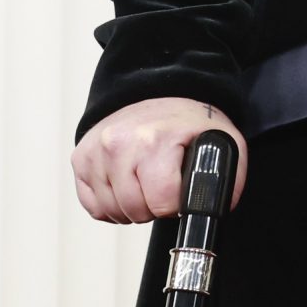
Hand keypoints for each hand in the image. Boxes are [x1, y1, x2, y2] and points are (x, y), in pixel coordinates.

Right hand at [71, 96, 248, 223]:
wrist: (159, 94)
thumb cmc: (186, 121)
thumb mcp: (221, 141)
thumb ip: (226, 179)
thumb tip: (213, 212)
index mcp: (155, 139)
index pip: (162, 202)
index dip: (176, 205)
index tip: (180, 192)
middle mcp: (119, 143)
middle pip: (136, 210)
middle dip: (154, 207)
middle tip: (164, 187)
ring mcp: (96, 151)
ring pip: (113, 211)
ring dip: (132, 208)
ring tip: (146, 185)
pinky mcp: (80, 159)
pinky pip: (94, 206)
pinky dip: (112, 204)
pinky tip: (127, 186)